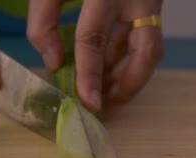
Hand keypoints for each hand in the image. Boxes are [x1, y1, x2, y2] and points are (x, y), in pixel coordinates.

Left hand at [27, 0, 163, 113]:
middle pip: (145, 52)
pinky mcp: (151, 3)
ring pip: (150, 50)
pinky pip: (143, 38)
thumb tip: (54, 63)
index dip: (88, 73)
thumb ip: (44, 21)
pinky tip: (107, 74)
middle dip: (126, 86)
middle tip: (104, 108)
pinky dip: (126, 59)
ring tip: (104, 97)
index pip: (94, 37)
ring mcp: (150, 0)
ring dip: (128, 77)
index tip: (87, 103)